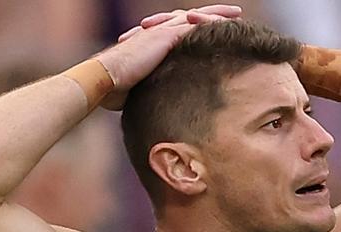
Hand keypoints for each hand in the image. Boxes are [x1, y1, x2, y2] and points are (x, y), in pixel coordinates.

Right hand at [96, 5, 241, 109]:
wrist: (104, 79)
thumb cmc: (115, 90)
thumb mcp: (139, 90)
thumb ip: (152, 91)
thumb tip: (157, 108)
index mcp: (153, 44)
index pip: (179, 32)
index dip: (197, 30)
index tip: (213, 32)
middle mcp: (158, 33)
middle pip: (191, 19)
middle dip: (212, 15)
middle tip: (233, 14)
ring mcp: (162, 32)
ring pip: (195, 17)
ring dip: (216, 14)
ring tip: (236, 13)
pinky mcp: (166, 36)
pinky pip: (195, 25)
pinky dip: (212, 22)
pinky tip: (227, 22)